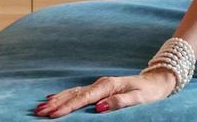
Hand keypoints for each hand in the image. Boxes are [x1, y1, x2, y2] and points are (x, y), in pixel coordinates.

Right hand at [35, 69, 176, 116]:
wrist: (157, 81)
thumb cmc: (149, 92)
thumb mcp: (140, 98)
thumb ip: (120, 102)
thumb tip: (100, 107)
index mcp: (109, 86)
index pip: (84, 98)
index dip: (68, 106)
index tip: (53, 114)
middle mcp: (101, 84)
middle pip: (75, 94)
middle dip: (57, 103)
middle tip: (39, 112)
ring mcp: (99, 85)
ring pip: (74, 92)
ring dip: (57, 99)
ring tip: (40, 107)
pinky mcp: (99, 88)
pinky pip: (78, 92)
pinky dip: (64, 95)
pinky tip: (53, 98)